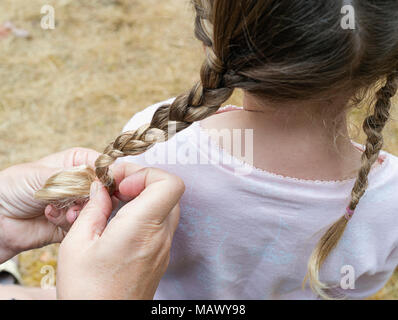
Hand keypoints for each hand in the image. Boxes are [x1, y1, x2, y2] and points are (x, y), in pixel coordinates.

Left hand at [0, 148, 99, 261]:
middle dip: (97, 197)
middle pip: (106, 189)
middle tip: (82, 201)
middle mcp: (82, 183)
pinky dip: (71, 223)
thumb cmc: (13, 188)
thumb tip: (101, 181)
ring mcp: (79, 204)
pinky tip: (53, 217)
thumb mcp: (45, 175)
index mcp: (77, 162)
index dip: (110, 175)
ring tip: (65, 212)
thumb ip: (75, 178)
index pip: (105, 166)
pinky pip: (86, 225)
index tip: (109, 185)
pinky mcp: (75, 224)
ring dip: (82, 212)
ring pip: (98, 209)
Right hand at [56, 163, 183, 299]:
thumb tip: (101, 189)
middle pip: (168, 192)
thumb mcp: (77, 244)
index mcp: (142, 228)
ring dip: (143, 198)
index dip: (146, 173)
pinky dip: (144, 215)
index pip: (170, 183)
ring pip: (166, 207)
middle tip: (114, 189)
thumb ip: (93, 209)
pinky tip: (120, 224)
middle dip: (141, 181)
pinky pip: (161, 224)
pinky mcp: (160, 257)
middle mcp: (160, 236)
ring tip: (114, 205)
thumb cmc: (87, 292)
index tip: (120, 184)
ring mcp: (164, 248)